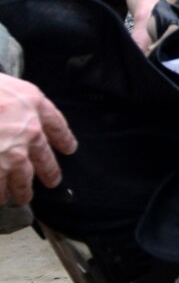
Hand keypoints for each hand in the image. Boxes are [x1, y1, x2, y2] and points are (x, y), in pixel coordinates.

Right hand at [0, 74, 73, 203]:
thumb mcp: (5, 83)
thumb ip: (17, 101)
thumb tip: (16, 113)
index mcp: (33, 105)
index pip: (56, 124)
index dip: (63, 138)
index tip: (68, 148)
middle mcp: (29, 132)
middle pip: (45, 160)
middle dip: (50, 173)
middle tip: (52, 181)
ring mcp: (10, 154)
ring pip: (23, 180)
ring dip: (23, 191)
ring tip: (23, 197)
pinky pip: (0, 188)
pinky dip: (0, 195)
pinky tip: (0, 199)